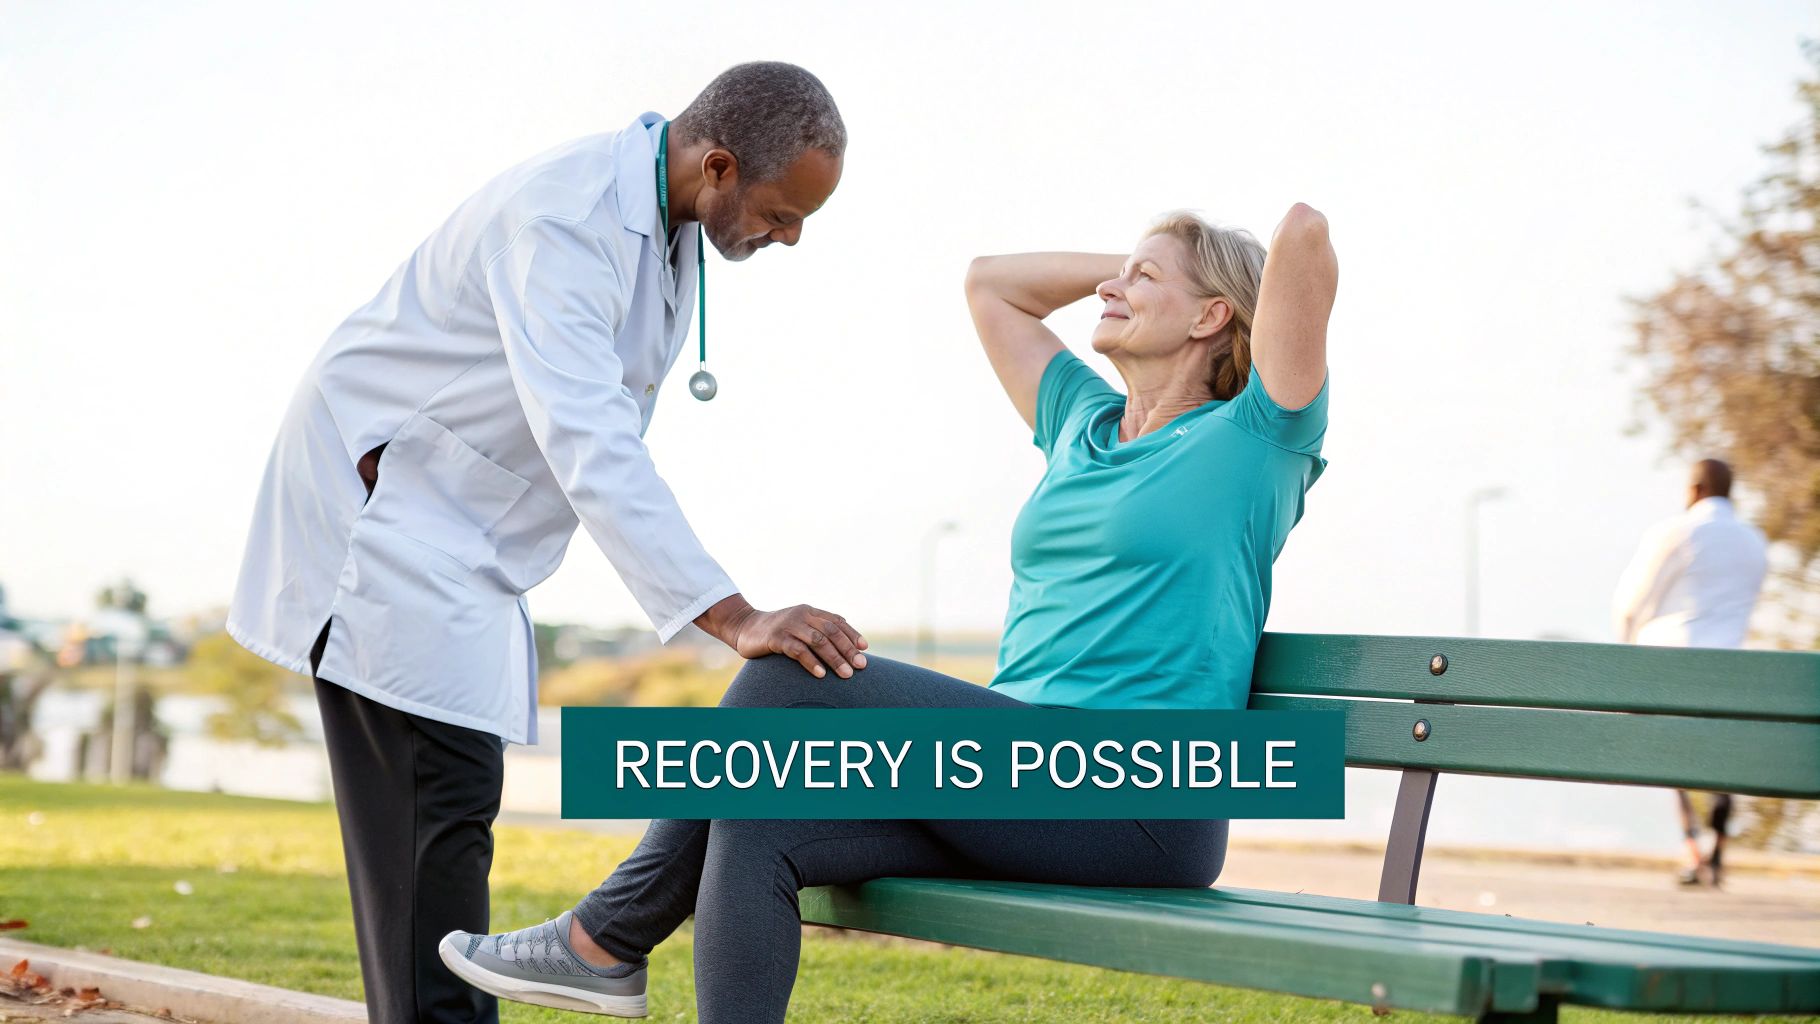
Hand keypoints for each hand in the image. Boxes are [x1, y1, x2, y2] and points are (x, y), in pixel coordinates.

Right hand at [730, 604, 868, 678]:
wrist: (743, 627)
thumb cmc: (776, 632)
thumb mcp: (798, 627)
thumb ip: (816, 632)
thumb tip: (844, 650)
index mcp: (809, 611)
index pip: (836, 621)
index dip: (851, 634)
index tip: (864, 649)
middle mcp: (801, 615)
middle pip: (831, 631)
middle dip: (847, 649)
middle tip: (860, 666)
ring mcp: (788, 625)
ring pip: (818, 640)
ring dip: (834, 658)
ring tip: (846, 674)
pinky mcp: (775, 638)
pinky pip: (797, 650)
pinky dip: (811, 662)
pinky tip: (821, 674)